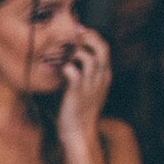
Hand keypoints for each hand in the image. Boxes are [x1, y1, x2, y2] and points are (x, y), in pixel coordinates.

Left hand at [55, 25, 111, 143]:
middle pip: (102, 48)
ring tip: (65, 54)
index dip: (93, 37)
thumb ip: (82, 75)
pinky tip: (59, 70)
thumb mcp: (85, 90)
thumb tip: (68, 62)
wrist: (79, 132)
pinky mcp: (77, 92)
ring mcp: (90, 85)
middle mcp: (100, 78)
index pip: (105, 49)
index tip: (80, 31)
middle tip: (75, 34)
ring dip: (75, 51)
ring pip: (88, 57)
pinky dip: (65, 66)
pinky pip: (73, 72)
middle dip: (89, 37)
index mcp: (104, 76)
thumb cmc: (78, 111)